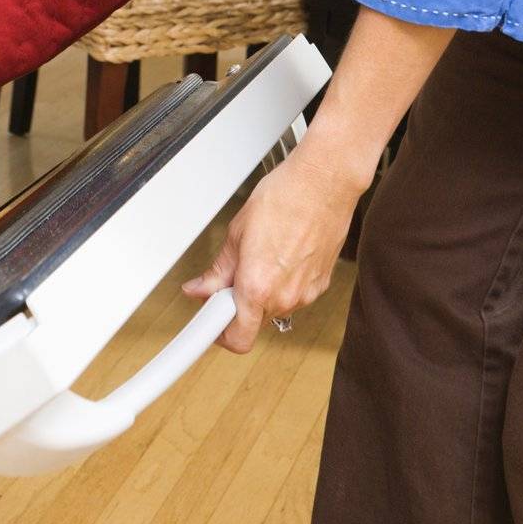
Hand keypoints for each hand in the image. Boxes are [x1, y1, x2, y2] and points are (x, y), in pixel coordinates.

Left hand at [181, 141, 363, 353]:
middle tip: (232, 271)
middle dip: (238, 300)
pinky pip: (293, 294)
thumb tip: (199, 289)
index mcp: (257, 287)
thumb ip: (217, 270)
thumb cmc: (283, 198)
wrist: (323, 184)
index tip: (208, 321)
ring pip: (273, 306)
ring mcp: (306, 294)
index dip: (217, 332)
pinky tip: (281, 251)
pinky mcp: (321, 285)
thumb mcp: (236, 232)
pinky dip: (283, 281)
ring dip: (261, 289)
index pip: (236, 339)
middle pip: (253, 320)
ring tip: (261, 251)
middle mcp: (284, 298)